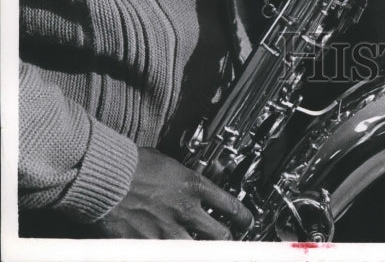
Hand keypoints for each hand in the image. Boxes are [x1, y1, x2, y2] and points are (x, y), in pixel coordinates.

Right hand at [89, 147, 252, 239]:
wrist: (108, 176)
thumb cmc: (133, 164)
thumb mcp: (168, 163)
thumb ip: (183, 178)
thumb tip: (191, 184)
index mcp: (193, 186)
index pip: (230, 205)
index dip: (243, 218)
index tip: (246, 223)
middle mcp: (185, 210)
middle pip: (220, 235)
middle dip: (227, 241)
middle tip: (227, 242)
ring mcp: (168, 230)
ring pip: (199, 252)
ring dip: (202, 251)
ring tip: (204, 250)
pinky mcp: (148, 245)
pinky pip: (168, 256)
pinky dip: (174, 254)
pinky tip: (173, 252)